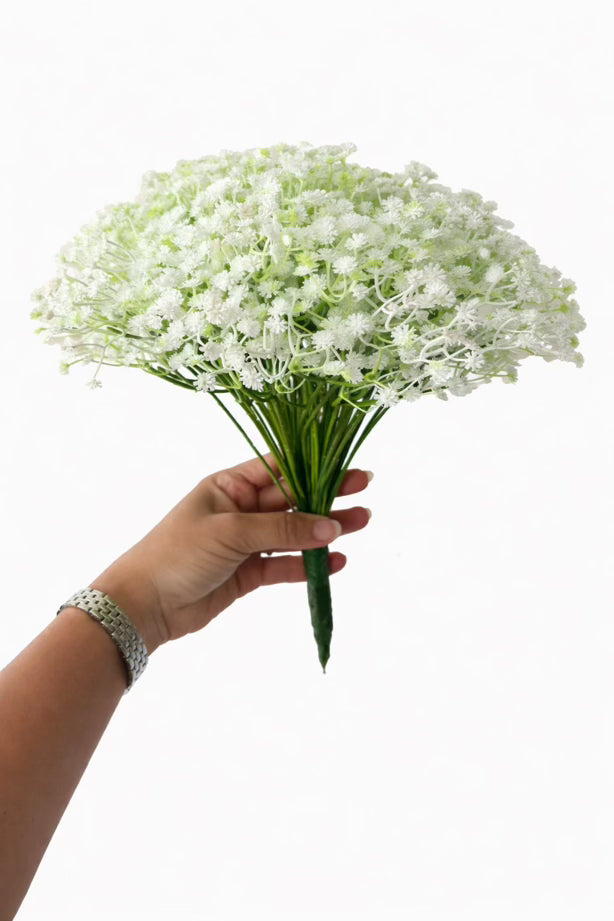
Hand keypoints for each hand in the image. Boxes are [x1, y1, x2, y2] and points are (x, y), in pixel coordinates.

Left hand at [88, 453, 372, 653]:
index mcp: (229, 485)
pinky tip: (336, 562)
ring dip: (325, 529)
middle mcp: (240, 509)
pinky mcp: (248, 573)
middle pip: (293, 499)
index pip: (279, 468)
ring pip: (294, 533)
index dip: (314, 465)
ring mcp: (245, 542)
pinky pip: (285, 565)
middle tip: (365, 490)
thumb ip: (283, 529)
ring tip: (361, 522)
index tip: (347, 464)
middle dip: (328, 495)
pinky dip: (310, 564)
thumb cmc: (177, 553)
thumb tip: (330, 525)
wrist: (144, 605)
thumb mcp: (231, 533)